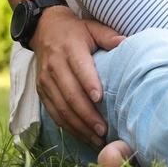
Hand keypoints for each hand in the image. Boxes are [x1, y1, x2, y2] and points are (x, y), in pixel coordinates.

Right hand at [31, 8, 121, 146]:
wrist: (44, 29)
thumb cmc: (76, 31)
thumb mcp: (92, 27)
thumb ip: (108, 36)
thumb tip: (126, 42)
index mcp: (70, 49)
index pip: (80, 69)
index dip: (89, 84)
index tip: (101, 99)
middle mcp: (55, 66)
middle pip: (70, 94)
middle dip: (87, 115)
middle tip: (104, 130)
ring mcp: (45, 80)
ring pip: (61, 108)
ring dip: (78, 126)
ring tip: (96, 138)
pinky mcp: (41, 90)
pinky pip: (53, 112)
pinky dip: (67, 126)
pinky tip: (82, 135)